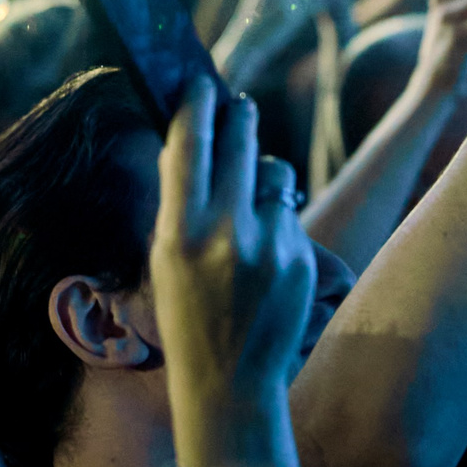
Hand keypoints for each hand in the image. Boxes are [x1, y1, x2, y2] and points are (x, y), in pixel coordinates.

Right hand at [155, 79, 314, 466]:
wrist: (230, 382)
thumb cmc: (186, 317)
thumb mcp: (163, 259)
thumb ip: (179, 201)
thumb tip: (190, 138)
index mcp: (180, 232)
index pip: (190, 144)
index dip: (196, 104)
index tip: (201, 84)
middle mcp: (226, 233)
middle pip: (241, 141)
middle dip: (239, 116)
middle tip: (238, 103)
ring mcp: (270, 246)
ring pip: (275, 173)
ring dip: (263, 174)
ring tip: (250, 198)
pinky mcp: (303, 259)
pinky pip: (291, 214)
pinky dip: (279, 221)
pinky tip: (265, 254)